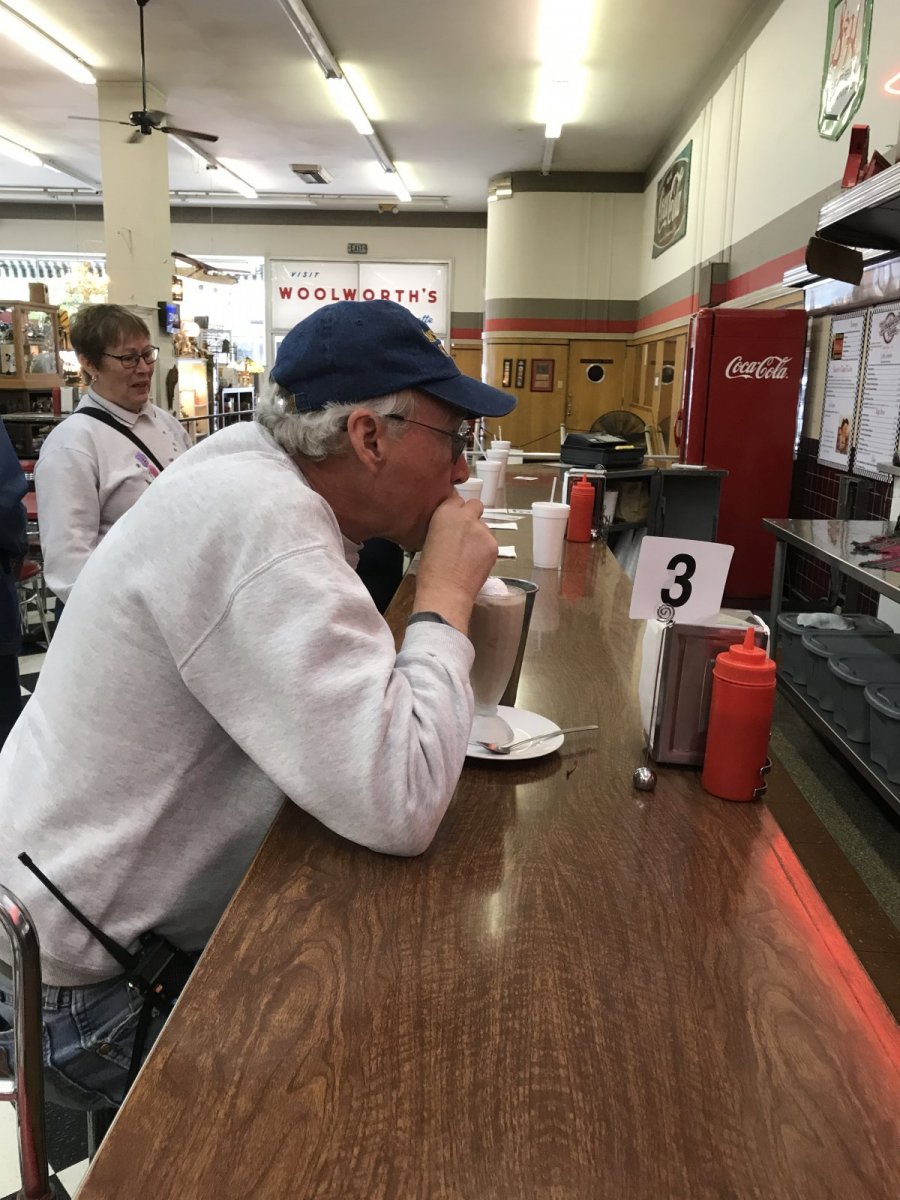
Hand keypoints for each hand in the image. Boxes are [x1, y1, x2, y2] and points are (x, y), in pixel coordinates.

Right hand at [413, 494, 497, 631]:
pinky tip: (475, 563)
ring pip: (484, 526)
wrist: (446, 591)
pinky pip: (490, 542)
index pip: (456, 499)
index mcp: (445, 512)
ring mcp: (482, 530)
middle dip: (472, 516)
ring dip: (479, 536)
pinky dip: (485, 550)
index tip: (455, 520)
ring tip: (468, 555)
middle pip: (475, 505)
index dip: (456, 510)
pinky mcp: (493, 545)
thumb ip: (443, 526)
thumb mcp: (429, 539)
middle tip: (466, 533)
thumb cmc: (431, 571)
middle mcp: (466, 516)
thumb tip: (451, 528)